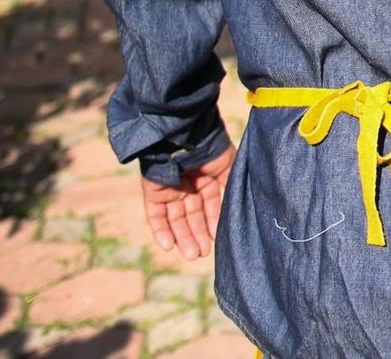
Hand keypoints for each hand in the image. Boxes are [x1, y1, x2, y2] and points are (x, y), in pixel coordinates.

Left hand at [141, 142, 234, 258]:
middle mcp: (188, 185)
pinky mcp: (153, 192)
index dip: (213, 222)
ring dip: (183, 237)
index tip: (219, 239)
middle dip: (197, 234)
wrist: (186, 135)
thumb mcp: (228, 167)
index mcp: (206, 178)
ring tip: (192, 255)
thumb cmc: (211, 148)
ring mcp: (170, 189)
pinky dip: (161, 230)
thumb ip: (231, 186)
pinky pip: (155, 215)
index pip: (209, 205)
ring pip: (176, 218)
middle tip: (202, 254)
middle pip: (192, 215)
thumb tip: (237, 207)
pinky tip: (168, 246)